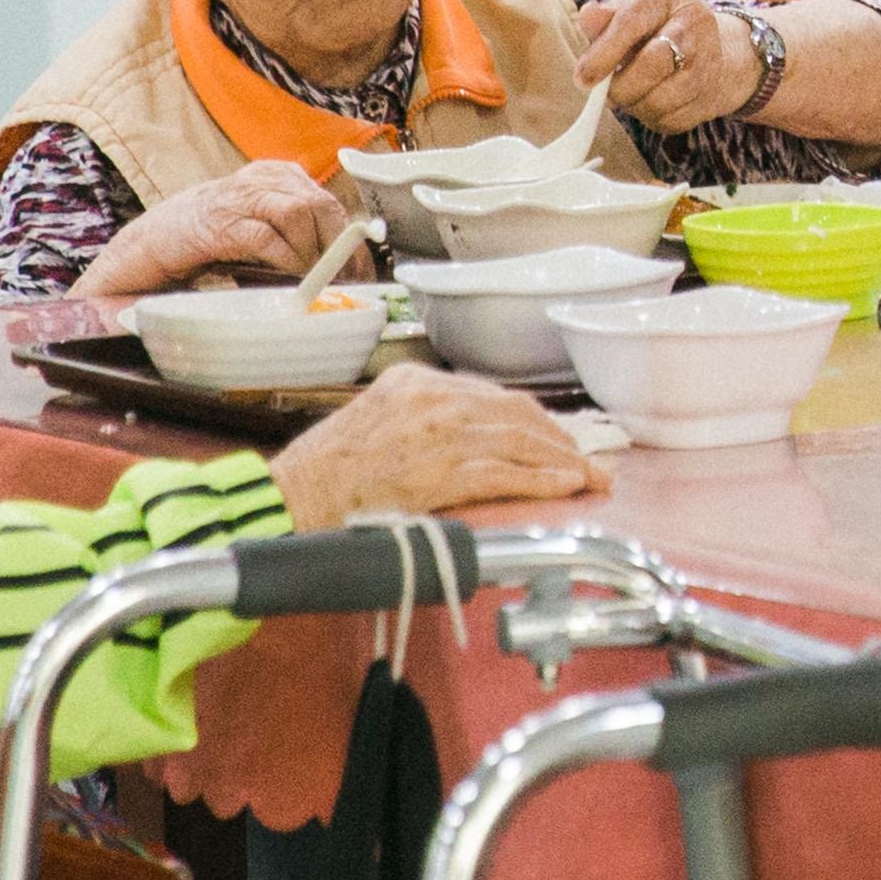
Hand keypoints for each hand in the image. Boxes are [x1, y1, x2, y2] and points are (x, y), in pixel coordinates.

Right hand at [80, 158, 355, 303]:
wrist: (161, 237)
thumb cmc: (220, 234)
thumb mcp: (265, 224)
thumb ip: (298, 232)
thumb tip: (344, 264)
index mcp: (279, 175)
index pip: (328, 201)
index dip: (351, 238)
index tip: (362, 269)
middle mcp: (263, 178)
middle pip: (319, 204)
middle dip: (337, 245)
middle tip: (344, 277)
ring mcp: (241, 197)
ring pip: (298, 214)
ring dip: (312, 251)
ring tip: (314, 277)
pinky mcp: (223, 222)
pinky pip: (267, 237)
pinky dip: (286, 258)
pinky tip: (291, 274)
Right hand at [271, 365, 597, 530]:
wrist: (292, 498)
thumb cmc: (327, 470)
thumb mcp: (377, 419)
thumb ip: (423, 417)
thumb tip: (471, 435)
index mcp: (416, 380)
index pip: (494, 395)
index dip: (534, 419)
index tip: (557, 437)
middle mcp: (433, 398)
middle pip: (517, 413)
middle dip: (559, 439)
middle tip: (588, 460)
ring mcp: (440, 433)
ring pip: (521, 440)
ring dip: (562, 461)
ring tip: (588, 477)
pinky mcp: (441, 472)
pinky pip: (507, 473)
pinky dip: (543, 480)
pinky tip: (566, 486)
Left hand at [569, 0, 766, 135]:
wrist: (717, 52)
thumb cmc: (661, 28)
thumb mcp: (635, 11)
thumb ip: (608, 16)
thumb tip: (587, 15)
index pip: (632, 22)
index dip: (604, 52)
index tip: (583, 77)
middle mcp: (694, 25)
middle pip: (651, 65)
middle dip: (619, 86)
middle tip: (605, 91)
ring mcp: (707, 62)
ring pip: (659, 100)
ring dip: (634, 104)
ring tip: (630, 92)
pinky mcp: (709, 97)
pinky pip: (668, 119)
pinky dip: (651, 116)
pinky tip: (651, 100)